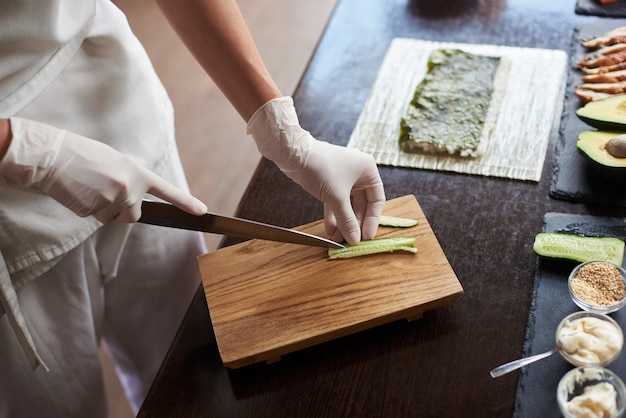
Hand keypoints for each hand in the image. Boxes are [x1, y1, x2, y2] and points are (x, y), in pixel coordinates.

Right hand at [0, 118, 206, 222]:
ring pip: (113, 218)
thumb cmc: (81, 156)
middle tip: (100, 190)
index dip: (185, 201)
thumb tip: (132, 199)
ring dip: (101, 209)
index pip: (166, 190)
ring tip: (88, 188)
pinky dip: (87, 209)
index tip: (203, 211)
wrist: (54, 155)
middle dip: (119, 210)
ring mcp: (116, 199)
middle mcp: (131, 187)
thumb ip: (129, 180)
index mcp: (137, 171)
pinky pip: (96, 218)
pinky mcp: (98, 209)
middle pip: (133, 215)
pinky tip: (79, 192)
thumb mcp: (114, 162)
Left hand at [247, 97, 384, 243]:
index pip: (376, 200)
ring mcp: (343, 177)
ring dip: (343, 221)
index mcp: (368, 170)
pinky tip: (330, 229)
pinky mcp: (329, 181)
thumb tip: (355, 239)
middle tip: (351, 239)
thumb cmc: (321, 169)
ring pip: (347, 204)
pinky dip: (333, 214)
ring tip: (339, 238)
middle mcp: (358, 172)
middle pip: (362, 204)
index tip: (366, 236)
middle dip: (355, 223)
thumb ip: (347, 220)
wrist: (294, 154)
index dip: (372, 220)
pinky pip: (335, 201)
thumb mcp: (337, 198)